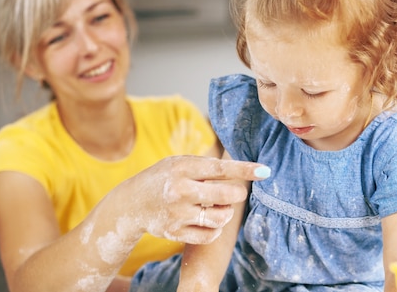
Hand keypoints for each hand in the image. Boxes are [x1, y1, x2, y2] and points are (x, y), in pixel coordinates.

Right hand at [123, 156, 269, 243]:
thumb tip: (240, 169)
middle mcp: (179, 190)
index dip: (244, 169)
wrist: (131, 203)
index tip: (265, 171)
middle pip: (224, 196)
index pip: (220, 168)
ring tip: (221, 207)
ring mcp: (177, 213)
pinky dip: (216, 228)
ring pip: (220, 218)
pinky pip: (209, 235)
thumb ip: (205, 165)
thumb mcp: (179, 162)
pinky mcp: (175, 232)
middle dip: (237, 194)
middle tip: (236, 193)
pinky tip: (210, 220)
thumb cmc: (163, 178)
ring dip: (227, 212)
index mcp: (182, 168)